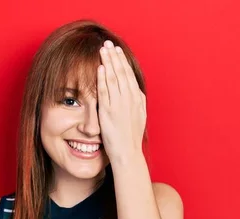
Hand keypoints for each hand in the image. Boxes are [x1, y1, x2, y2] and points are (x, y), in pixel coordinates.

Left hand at [97, 40, 146, 164]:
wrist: (128, 153)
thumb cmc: (131, 138)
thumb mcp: (138, 117)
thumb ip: (136, 103)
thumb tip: (134, 92)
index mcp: (138, 99)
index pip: (129, 75)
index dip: (122, 62)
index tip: (117, 51)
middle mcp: (130, 100)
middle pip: (122, 73)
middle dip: (115, 57)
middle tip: (109, 44)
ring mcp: (120, 105)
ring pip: (114, 78)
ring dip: (108, 62)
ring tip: (103, 50)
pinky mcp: (109, 112)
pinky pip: (106, 92)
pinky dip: (103, 79)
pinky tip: (100, 68)